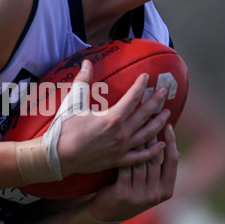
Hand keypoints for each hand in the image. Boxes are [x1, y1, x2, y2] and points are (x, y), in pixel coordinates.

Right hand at [56, 60, 171, 177]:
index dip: (141, 85)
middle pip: (145, 115)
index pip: (133, 98)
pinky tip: (160, 145)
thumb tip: (87, 62)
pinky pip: (140, 157)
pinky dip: (152, 151)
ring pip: (147, 134)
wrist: (57, 157)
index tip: (147, 76)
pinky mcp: (118, 161)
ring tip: (167, 114)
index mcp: (112, 118)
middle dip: (156, 101)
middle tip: (164, 92)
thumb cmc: (64, 129)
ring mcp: (121, 149)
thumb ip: (83, 81)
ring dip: (158, 123)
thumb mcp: (73, 102)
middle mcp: (121, 134)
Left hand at [85, 123, 178, 223]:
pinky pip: (126, 167)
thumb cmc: (130, 192)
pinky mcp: (124, 194)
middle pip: (155, 158)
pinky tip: (121, 139)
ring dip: (138, 141)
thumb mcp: (150, 186)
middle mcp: (155, 194)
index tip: (168, 124)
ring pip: (140, 161)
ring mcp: (140, 196)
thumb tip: (175, 149)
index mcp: (167, 191)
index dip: (171, 141)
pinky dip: (124, 153)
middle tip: (150, 117)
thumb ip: (161, 171)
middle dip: (152, 135)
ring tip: (135, 124)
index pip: (172, 161)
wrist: (106, 213)